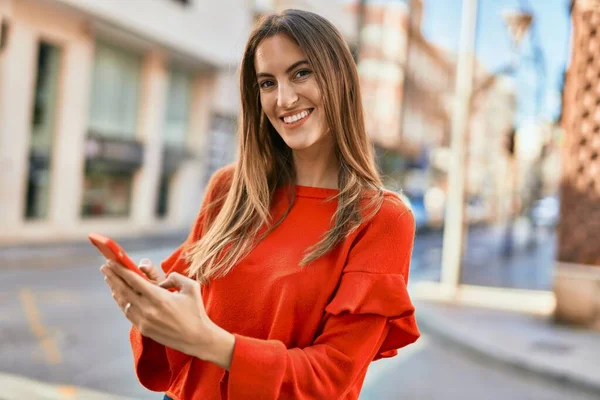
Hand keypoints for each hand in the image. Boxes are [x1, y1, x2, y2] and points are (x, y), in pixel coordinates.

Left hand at [100, 261, 233, 368]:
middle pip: (124, 290)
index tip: (112, 262)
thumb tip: (161, 280)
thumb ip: (175, 277)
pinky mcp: (144, 329)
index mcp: (159, 297)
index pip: (134, 281)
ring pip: (124, 302)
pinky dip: (121, 302)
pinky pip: (128, 313)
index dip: (121, 270)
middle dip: (113, 277)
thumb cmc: (196, 311)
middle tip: (104, 267)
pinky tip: (117, 295)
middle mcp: (148, 309)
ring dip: (115, 289)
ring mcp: (144, 321)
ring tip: (108, 279)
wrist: (197, 339)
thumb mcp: (191, 287)